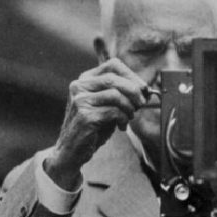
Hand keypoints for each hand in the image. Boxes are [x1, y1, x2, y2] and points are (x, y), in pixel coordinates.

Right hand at [47, 59, 147, 188]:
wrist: (71, 151)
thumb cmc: (91, 128)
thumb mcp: (105, 105)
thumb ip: (119, 93)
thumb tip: (144, 88)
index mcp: (84, 80)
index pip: (112, 65)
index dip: (131, 75)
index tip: (142, 89)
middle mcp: (79, 87)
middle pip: (114, 78)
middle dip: (134, 91)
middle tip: (142, 103)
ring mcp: (80, 101)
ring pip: (115, 95)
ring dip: (129, 107)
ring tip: (129, 117)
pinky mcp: (85, 116)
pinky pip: (114, 112)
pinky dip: (123, 119)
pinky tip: (121, 126)